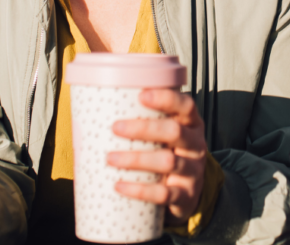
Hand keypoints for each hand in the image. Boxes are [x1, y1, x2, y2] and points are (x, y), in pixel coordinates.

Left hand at [110, 89, 207, 225]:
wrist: (186, 194)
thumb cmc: (168, 154)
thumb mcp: (165, 137)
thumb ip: (145, 123)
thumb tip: (94, 110)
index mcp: (191, 124)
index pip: (186, 105)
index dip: (166, 99)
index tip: (141, 95)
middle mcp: (196, 145)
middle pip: (174, 131)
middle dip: (144, 128)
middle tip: (116, 127)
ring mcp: (193, 171)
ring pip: (168, 162)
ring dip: (137, 159)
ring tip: (111, 158)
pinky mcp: (186, 195)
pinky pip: (163, 194)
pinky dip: (139, 190)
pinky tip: (119, 186)